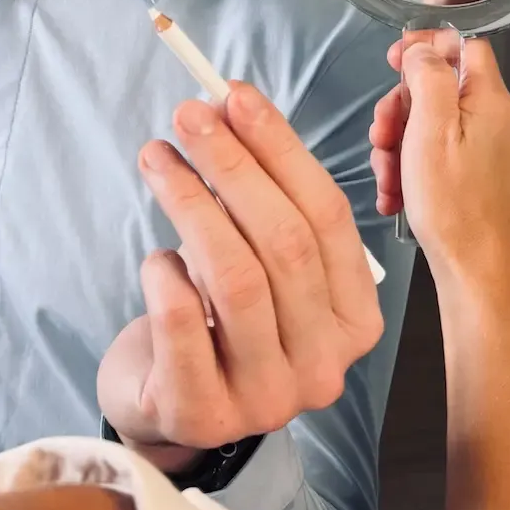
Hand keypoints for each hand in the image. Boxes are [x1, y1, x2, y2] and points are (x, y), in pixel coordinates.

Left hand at [97, 84, 382, 471]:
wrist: (169, 405)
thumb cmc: (218, 319)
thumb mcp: (261, 262)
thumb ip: (264, 198)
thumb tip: (230, 105)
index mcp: (355, 318)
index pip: (328, 217)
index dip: (281, 149)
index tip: (236, 95)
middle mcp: (324, 365)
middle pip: (285, 243)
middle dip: (234, 166)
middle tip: (189, 116)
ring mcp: (269, 398)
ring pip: (237, 278)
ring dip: (191, 203)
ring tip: (158, 159)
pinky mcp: (205, 413)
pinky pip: (185, 324)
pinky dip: (165, 275)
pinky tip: (154, 258)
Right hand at [369, 31, 509, 294]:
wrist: (475, 273)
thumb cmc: (456, 210)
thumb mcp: (431, 129)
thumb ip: (428, 76)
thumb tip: (422, 48)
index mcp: (492, 102)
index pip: (462, 45)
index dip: (426, 46)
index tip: (395, 59)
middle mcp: (496, 121)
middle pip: (438, 87)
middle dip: (400, 109)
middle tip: (383, 134)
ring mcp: (487, 150)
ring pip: (430, 123)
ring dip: (398, 144)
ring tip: (389, 174)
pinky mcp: (476, 175)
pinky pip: (436, 153)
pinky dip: (411, 167)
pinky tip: (397, 191)